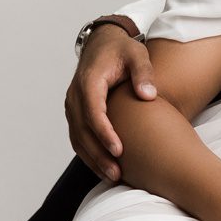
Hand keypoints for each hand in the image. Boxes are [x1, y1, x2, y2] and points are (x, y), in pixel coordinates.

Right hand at [65, 19, 155, 182]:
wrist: (103, 43)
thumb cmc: (122, 50)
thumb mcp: (137, 54)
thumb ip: (144, 73)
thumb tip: (148, 95)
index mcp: (89, 80)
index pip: (93, 111)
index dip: (104, 133)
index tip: (119, 150)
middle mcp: (75, 95)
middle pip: (82, 130)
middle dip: (98, 154)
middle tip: (117, 173)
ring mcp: (73, 105)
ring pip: (77, 138)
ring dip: (93, 159)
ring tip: (112, 177)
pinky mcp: (76, 113)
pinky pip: (78, 137)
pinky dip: (89, 154)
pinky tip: (104, 168)